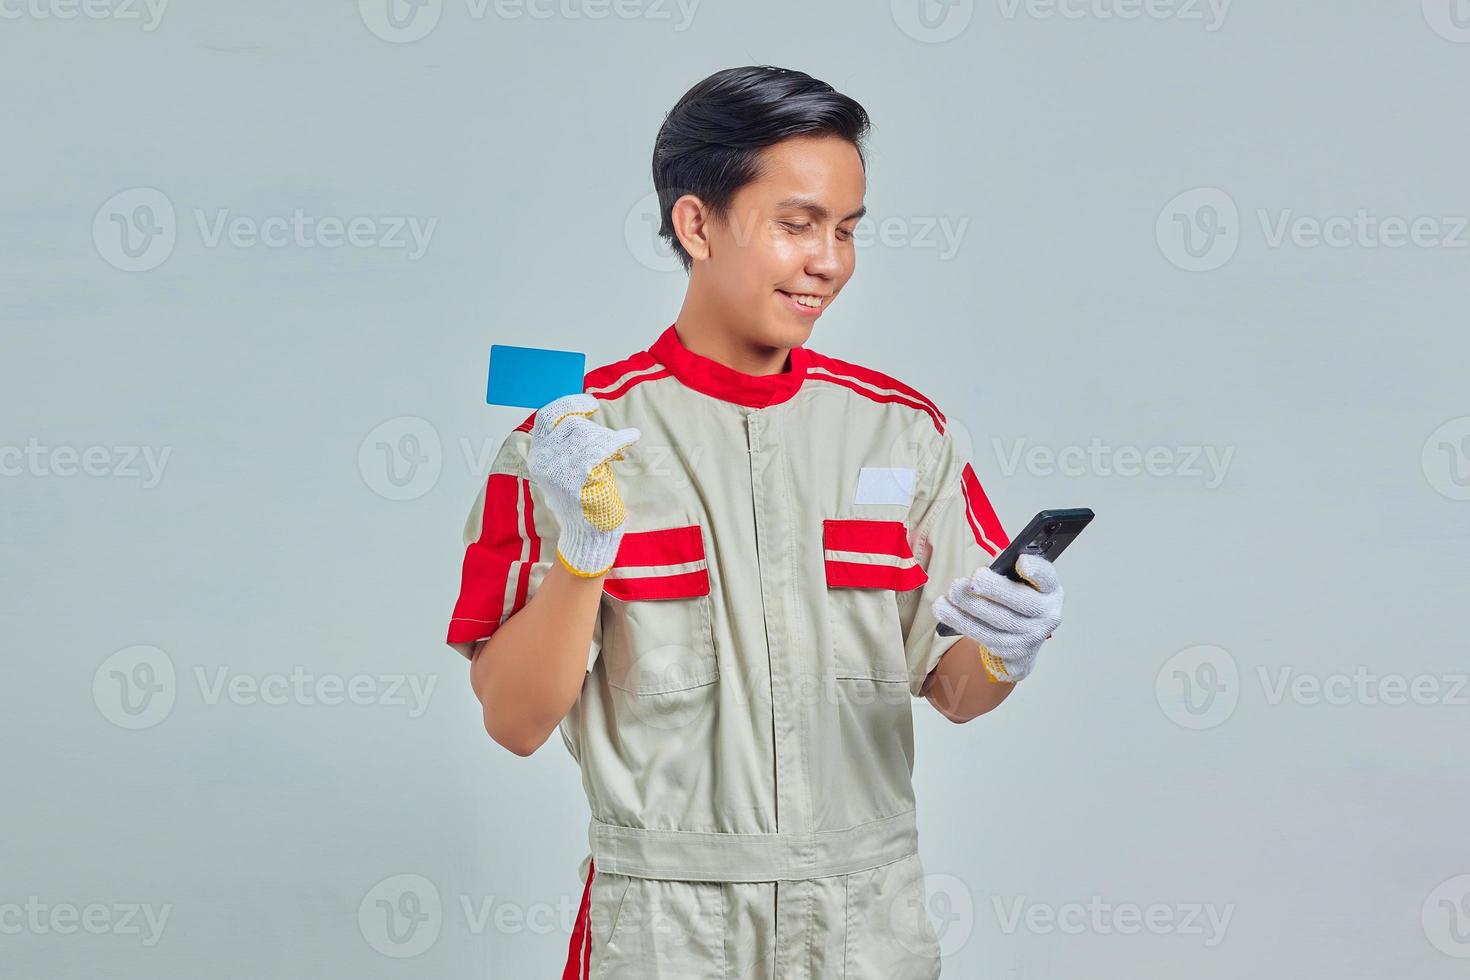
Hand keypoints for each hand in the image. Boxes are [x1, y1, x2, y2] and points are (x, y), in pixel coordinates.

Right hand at [526, 393, 640, 576]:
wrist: (590, 535)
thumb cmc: (584, 501)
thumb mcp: (571, 467)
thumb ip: (571, 443)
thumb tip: (584, 415)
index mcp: (539, 457)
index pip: (547, 417)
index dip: (568, 405)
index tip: (590, 404)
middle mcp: (544, 461)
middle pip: (571, 423)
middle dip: (595, 428)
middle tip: (612, 441)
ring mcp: (560, 470)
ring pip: (587, 433)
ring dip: (608, 437)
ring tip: (620, 448)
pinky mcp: (579, 477)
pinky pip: (601, 447)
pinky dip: (619, 439)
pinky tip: (630, 438)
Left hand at [931, 552, 1063, 682]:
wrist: (1023, 640)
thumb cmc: (1019, 600)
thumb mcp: (1022, 582)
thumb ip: (1009, 571)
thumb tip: (987, 568)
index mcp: (1050, 590)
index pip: (1048, 578)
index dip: (1036, 570)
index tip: (1021, 562)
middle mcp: (1046, 615)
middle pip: (1022, 602)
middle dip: (995, 589)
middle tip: (974, 578)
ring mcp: (1030, 636)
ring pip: (999, 622)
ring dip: (971, 607)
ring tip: (952, 592)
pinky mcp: (1011, 651)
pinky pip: (984, 636)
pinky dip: (961, 622)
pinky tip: (944, 609)